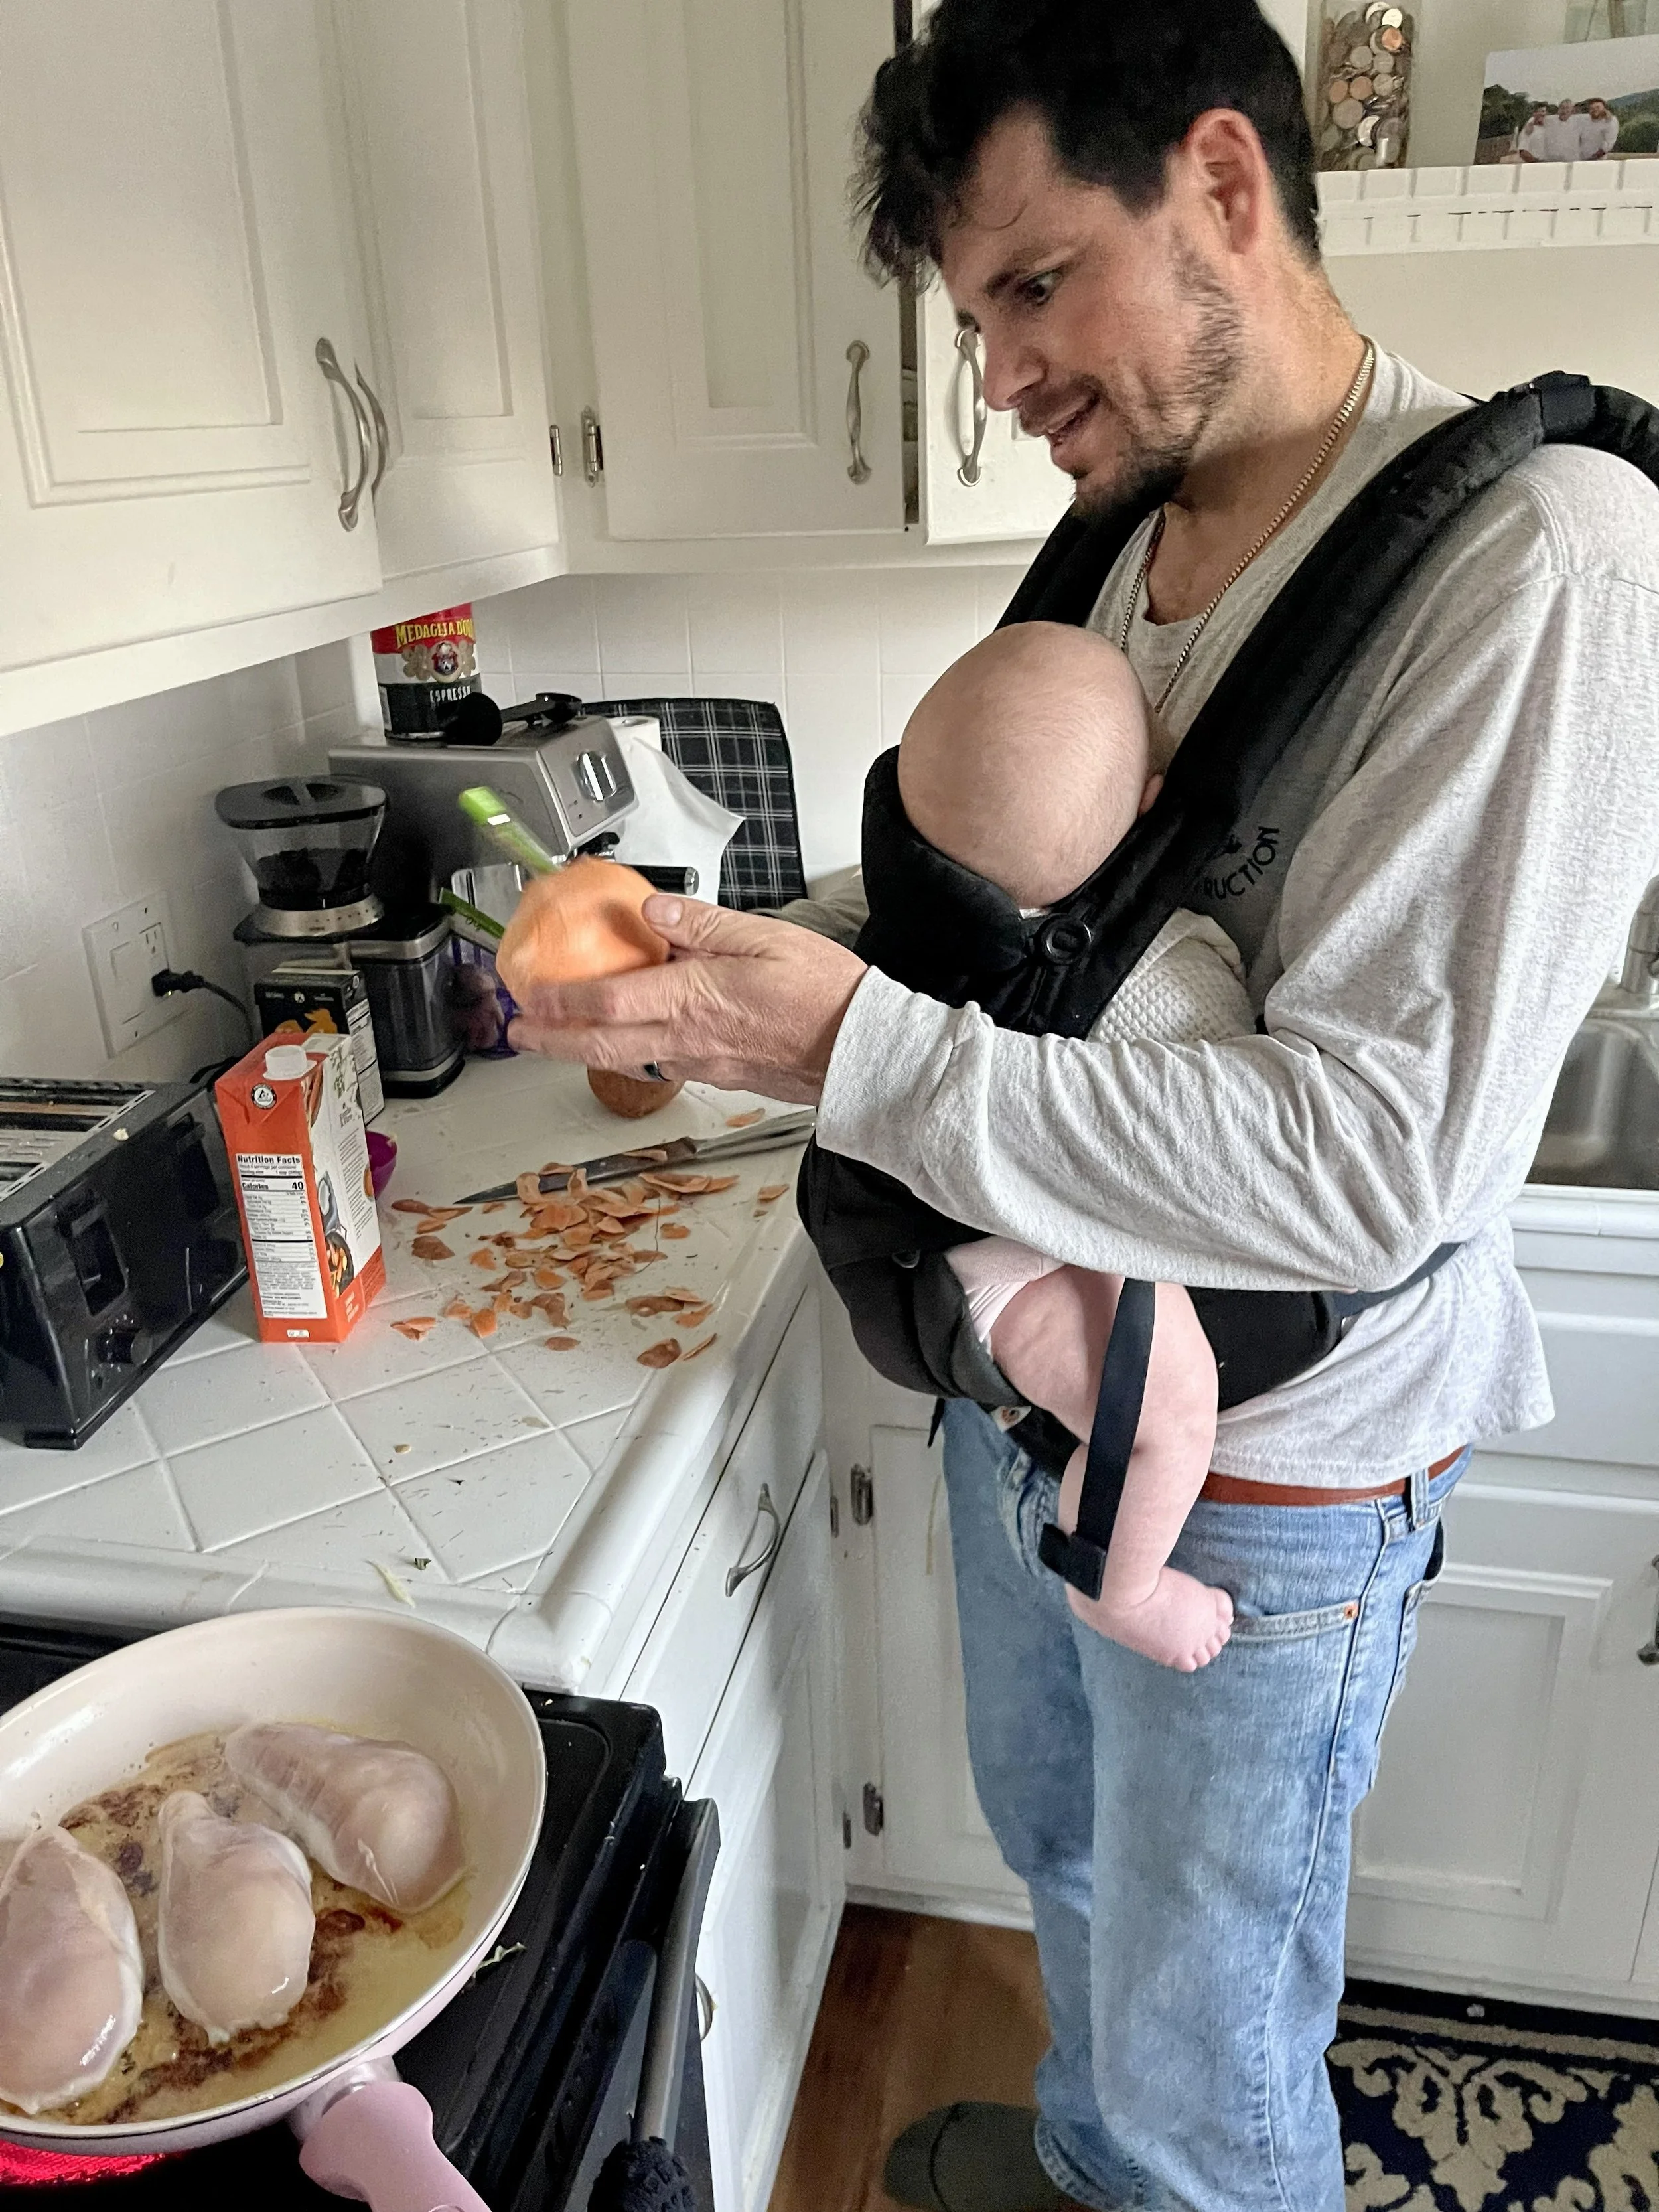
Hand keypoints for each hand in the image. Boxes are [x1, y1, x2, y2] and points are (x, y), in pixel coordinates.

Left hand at [507, 896, 867, 1103]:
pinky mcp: (716, 1075)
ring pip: (626, 1058)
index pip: (607, 1002)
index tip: (528, 993)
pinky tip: (626, 1039)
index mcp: (694, 998)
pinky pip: (659, 1064)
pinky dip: (628, 1051)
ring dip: (583, 1049)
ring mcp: (699, 1063)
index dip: (559, 1000)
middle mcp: (687, 1038)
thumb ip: (703, 923)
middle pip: (600, 1044)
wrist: (861, 1048)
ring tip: (557, 1036)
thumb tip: (653, 909)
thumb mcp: (765, 936)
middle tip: (518, 1033)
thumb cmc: (822, 993)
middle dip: (551, 1039)